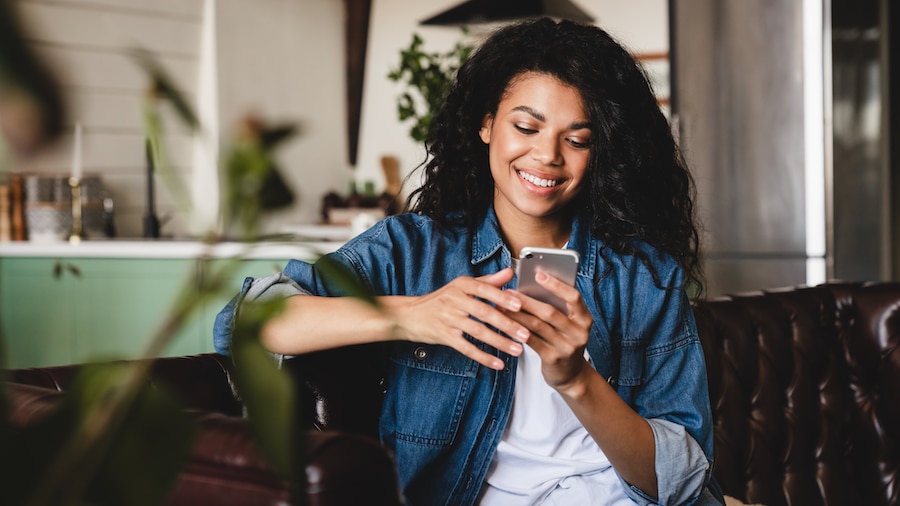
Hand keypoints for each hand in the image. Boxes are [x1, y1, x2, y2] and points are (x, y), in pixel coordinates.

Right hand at [386, 268, 529, 369]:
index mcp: (461, 285)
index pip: (484, 289)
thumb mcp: (462, 286)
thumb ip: (488, 281)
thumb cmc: (441, 300)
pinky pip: (466, 348)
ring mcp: (448, 318)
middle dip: (507, 324)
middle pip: (484, 312)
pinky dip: (483, 357)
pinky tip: (497, 363)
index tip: (519, 305)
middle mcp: (454, 300)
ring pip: (477, 331)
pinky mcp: (444, 336)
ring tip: (516, 350)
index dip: (502, 298)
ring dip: (499, 342)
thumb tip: (510, 272)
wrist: (409, 315)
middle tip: (525, 333)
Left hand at [504, 271, 593, 389]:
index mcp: (584, 319)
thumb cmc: (564, 341)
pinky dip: (517, 330)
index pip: (574, 297)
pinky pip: (531, 341)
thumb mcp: (568, 324)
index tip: (539, 274)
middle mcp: (579, 333)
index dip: (556, 285)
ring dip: (517, 314)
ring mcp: (567, 347)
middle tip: (509, 292)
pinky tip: (506, 323)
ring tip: (502, 306)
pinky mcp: (553, 358)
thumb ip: (557, 307)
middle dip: (527, 300)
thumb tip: (531, 285)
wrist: (570, 375)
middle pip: (550, 311)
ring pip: (538, 325)